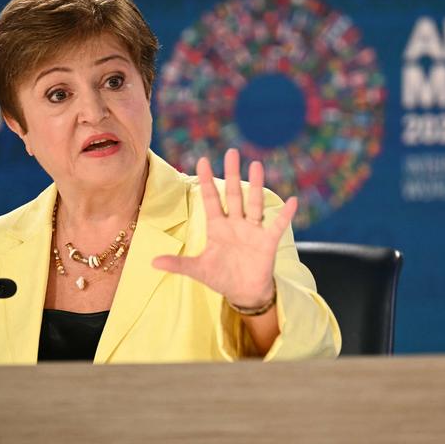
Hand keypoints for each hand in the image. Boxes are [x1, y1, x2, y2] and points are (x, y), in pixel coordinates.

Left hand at [152, 148, 297, 307]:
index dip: (206, 181)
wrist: (244, 293)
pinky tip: (292, 201)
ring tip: (257, 164)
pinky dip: (285, 215)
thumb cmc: (222, 277)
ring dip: (256, 185)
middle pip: (233, 194)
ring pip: (254, 203)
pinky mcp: (267, 242)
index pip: (210, 199)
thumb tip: (152, 262)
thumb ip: (178, 264)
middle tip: (232, 151)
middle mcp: (235, 224)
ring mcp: (252, 231)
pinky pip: (277, 225)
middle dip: (231, 174)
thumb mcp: (198, 270)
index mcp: (217, 227)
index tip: (202, 160)